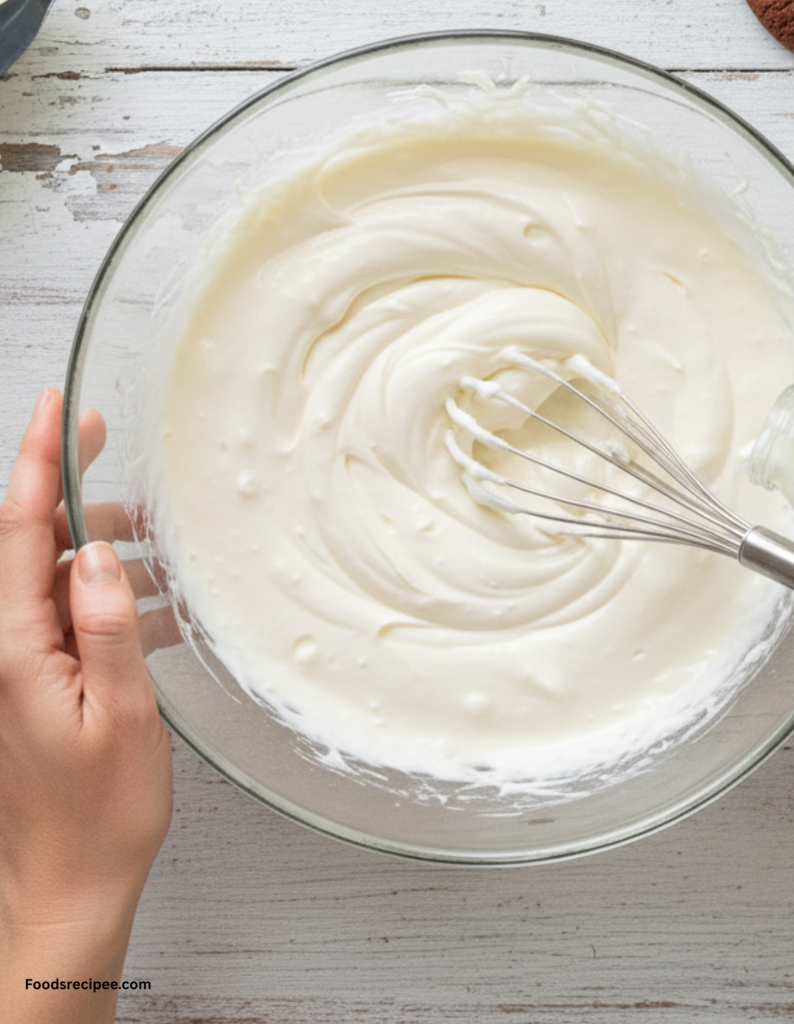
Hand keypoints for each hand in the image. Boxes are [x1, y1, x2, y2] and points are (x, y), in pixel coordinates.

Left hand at [0, 389, 172, 1023]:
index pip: (19, 531)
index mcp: (16, 646)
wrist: (71, 881)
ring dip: (113, 554)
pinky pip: (81, 616)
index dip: (36, 463)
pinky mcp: (49, 680)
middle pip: (38, 544)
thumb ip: (105, 626)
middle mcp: (12, 645)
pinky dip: (122, 600)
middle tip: (124, 463)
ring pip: (64, 577)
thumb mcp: (118, 712)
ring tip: (169, 555)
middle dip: (80, 497)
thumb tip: (101, 553)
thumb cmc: (96, 811)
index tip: (57, 409)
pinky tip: (166, 612)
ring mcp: (29, 662)